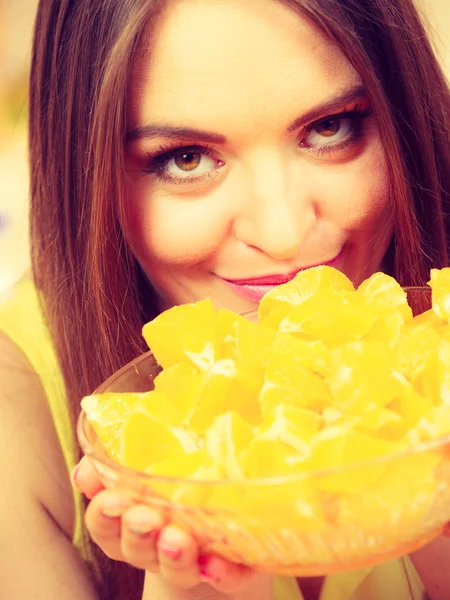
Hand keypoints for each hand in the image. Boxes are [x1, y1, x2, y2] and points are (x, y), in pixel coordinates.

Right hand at [72, 457, 258, 592]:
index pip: (105, 522)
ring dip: (174, 557)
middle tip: (145, 518)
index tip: (110, 499)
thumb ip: (112, 457)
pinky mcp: (231, 567)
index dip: (103, 515)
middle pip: (137, 548)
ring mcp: (192, 560)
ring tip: (177, 540)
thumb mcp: (145, 457)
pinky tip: (216, 563)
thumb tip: (84, 471)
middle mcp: (156, 545)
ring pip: (175, 568)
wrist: (233, 507)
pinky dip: (219, 572)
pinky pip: (225, 576)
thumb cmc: (180, 473)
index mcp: (131, 518)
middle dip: (138, 534)